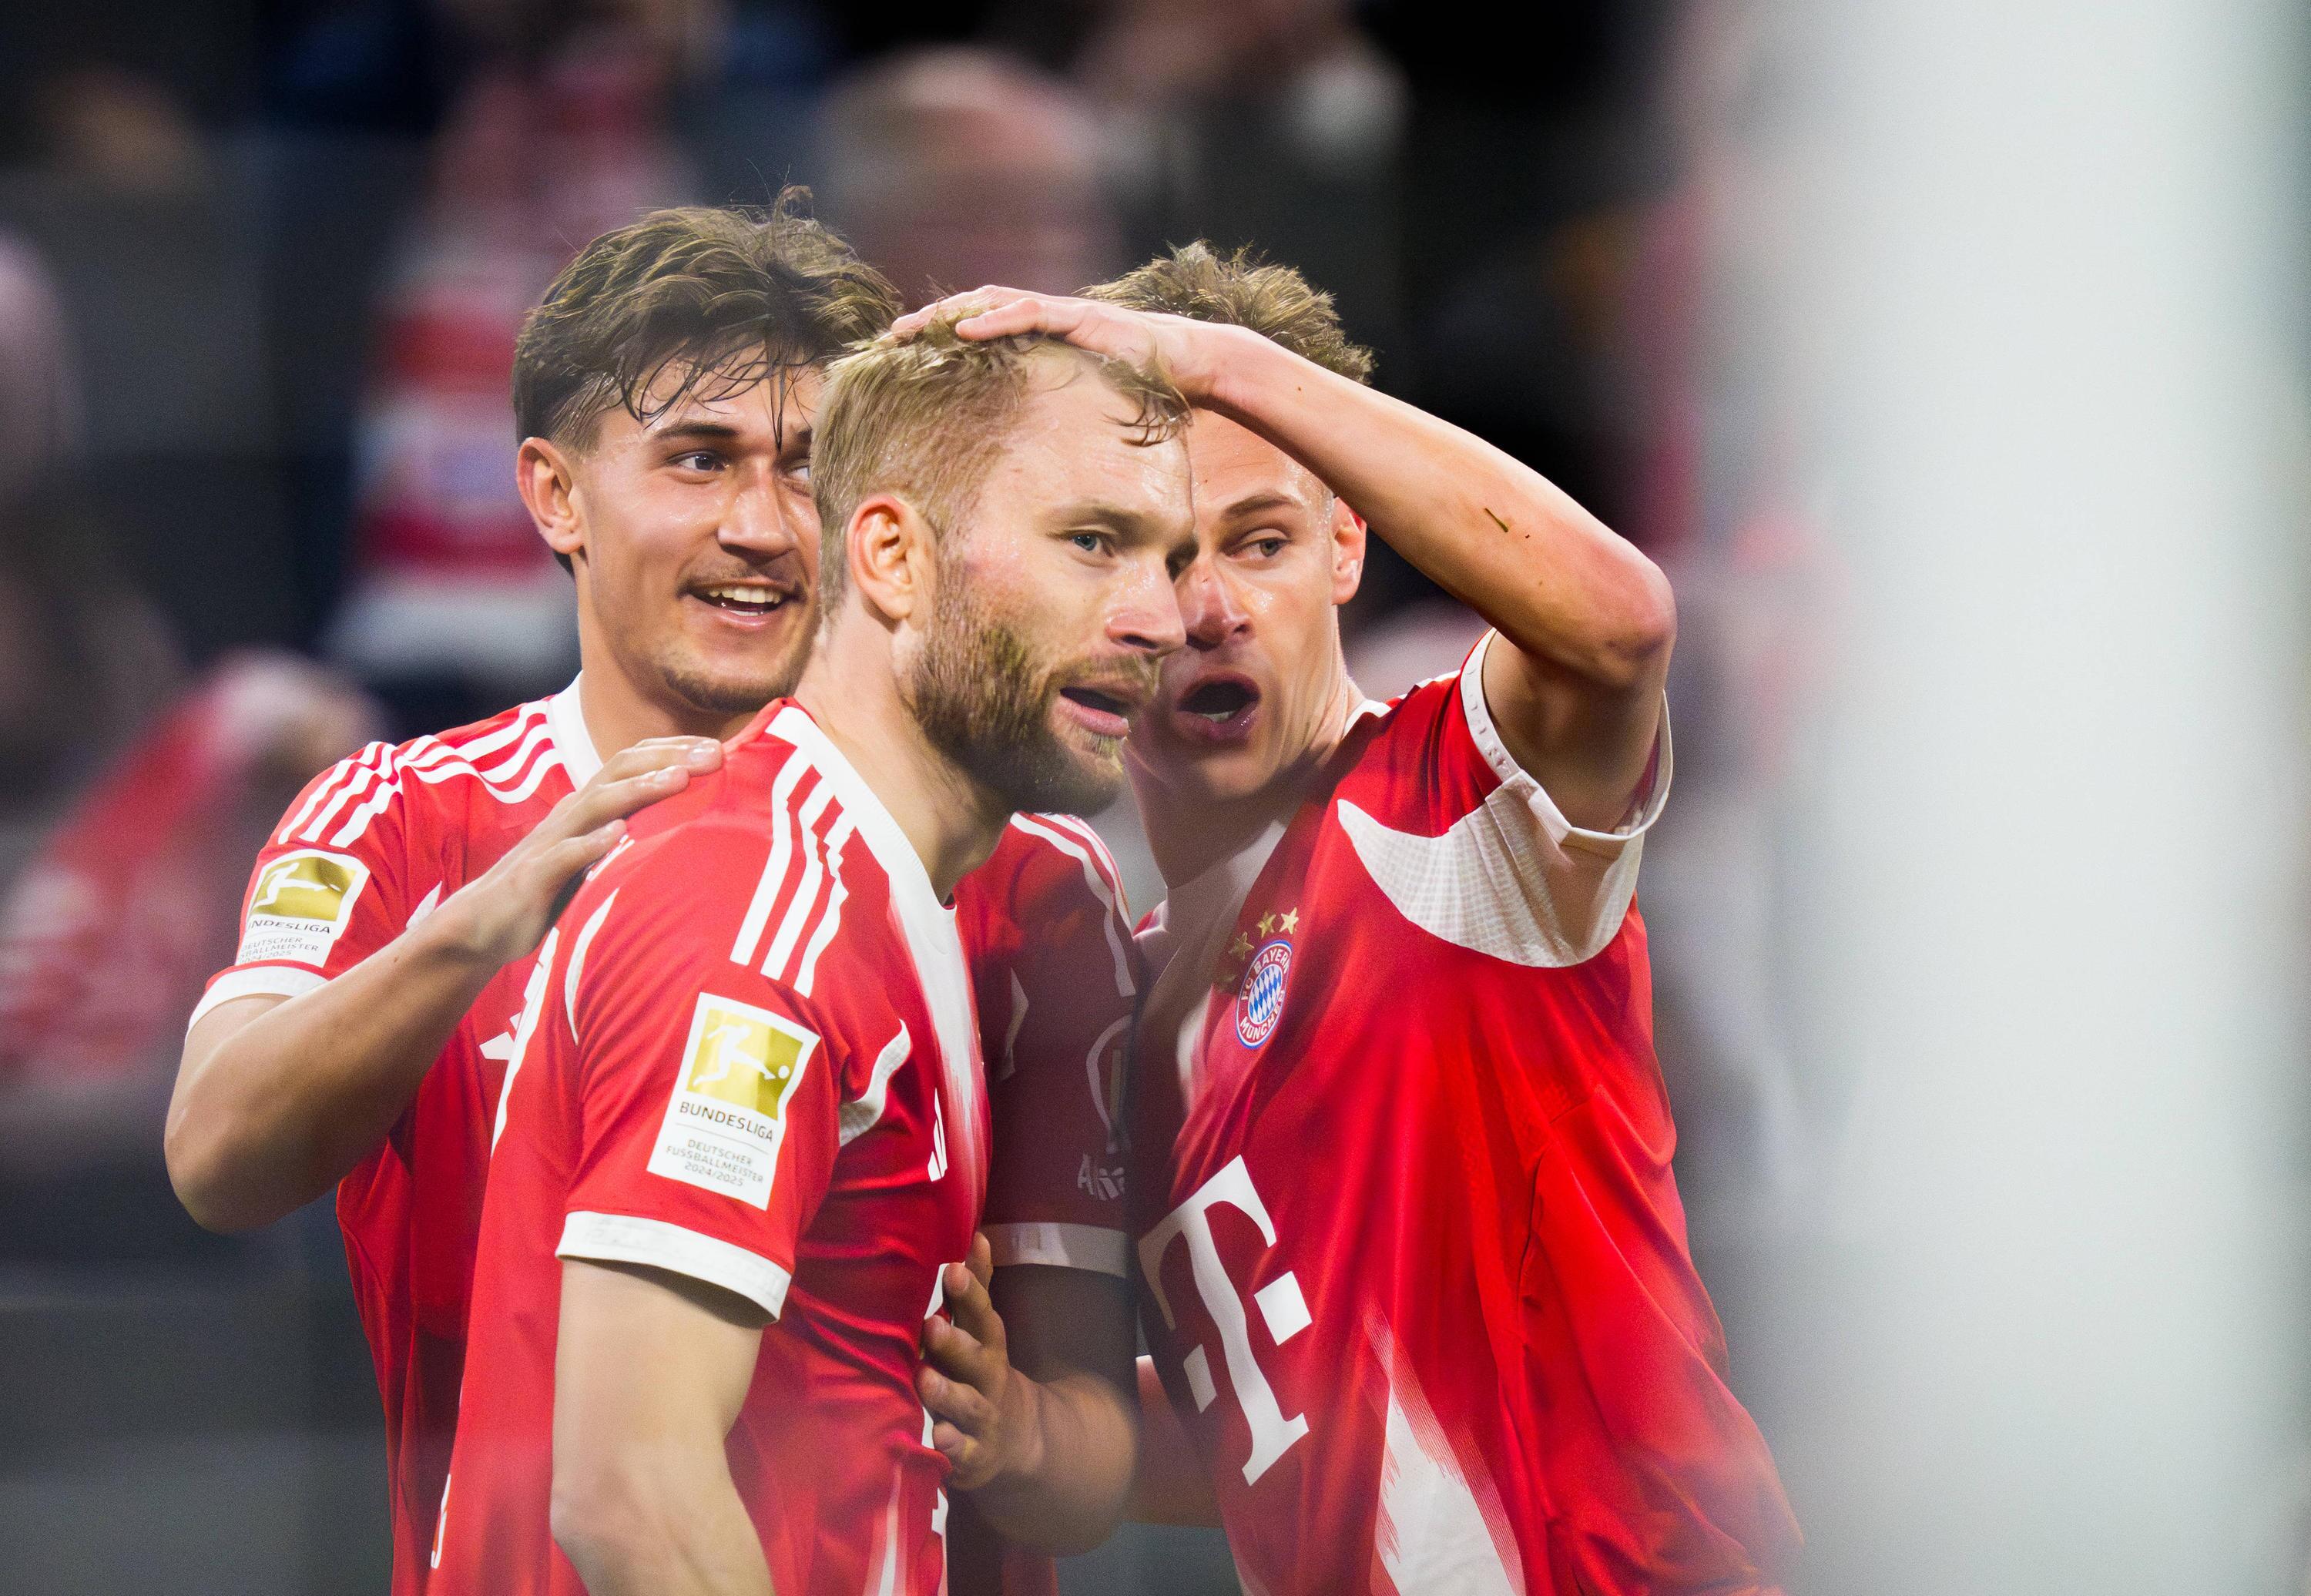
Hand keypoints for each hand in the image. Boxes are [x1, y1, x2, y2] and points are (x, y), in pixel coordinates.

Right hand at [430, 737, 722, 967]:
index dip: (672, 748)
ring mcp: (551, 842)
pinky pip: (564, 855)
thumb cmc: (551, 888)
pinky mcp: (534, 876)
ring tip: (678, 780)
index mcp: (588, 806)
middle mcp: (571, 814)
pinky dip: (591, 842)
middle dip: (667, 758)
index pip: (632, 762)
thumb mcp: (597, 855)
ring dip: (638, 789)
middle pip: (619, 770)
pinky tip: (618, 835)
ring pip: (596, 803)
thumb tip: (690, 824)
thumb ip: (632, 834)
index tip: (719, 745)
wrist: (483, 925)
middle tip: (714, 754)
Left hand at [888, 286, 1233, 402]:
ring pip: (992, 302)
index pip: (978, 326)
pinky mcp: (1078, 317)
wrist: (1186, 364)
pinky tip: (966, 331)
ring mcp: (1059, 312)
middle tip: (889, 338)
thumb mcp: (1084, 399)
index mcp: (1038, 335)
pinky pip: (1028, 313)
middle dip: (931, 321)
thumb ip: (1053, 409)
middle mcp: (1043, 316)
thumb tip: (1024, 451)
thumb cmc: (1137, 385)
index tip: (905, 353)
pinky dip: (994, 320)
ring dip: (950, 315)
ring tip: (914, 329)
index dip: (941, 335)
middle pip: (973, 309)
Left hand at [918, 1233, 1038, 1489]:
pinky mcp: (975, 1455)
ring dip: (946, 1394)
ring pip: (967, 1405)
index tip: (952, 1270)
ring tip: (924, 1380)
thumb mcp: (983, 1331)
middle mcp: (988, 1379)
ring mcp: (983, 1418)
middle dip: (953, 1343)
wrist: (1017, 1438)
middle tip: (930, 1326)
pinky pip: (964, 1453)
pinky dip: (952, 1448)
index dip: (969, 1293)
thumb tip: (977, 1234)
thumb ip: (977, 1288)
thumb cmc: (982, 1370)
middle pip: (975, 1359)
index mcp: (987, 1345)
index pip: (981, 1315)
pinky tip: (938, 1440)